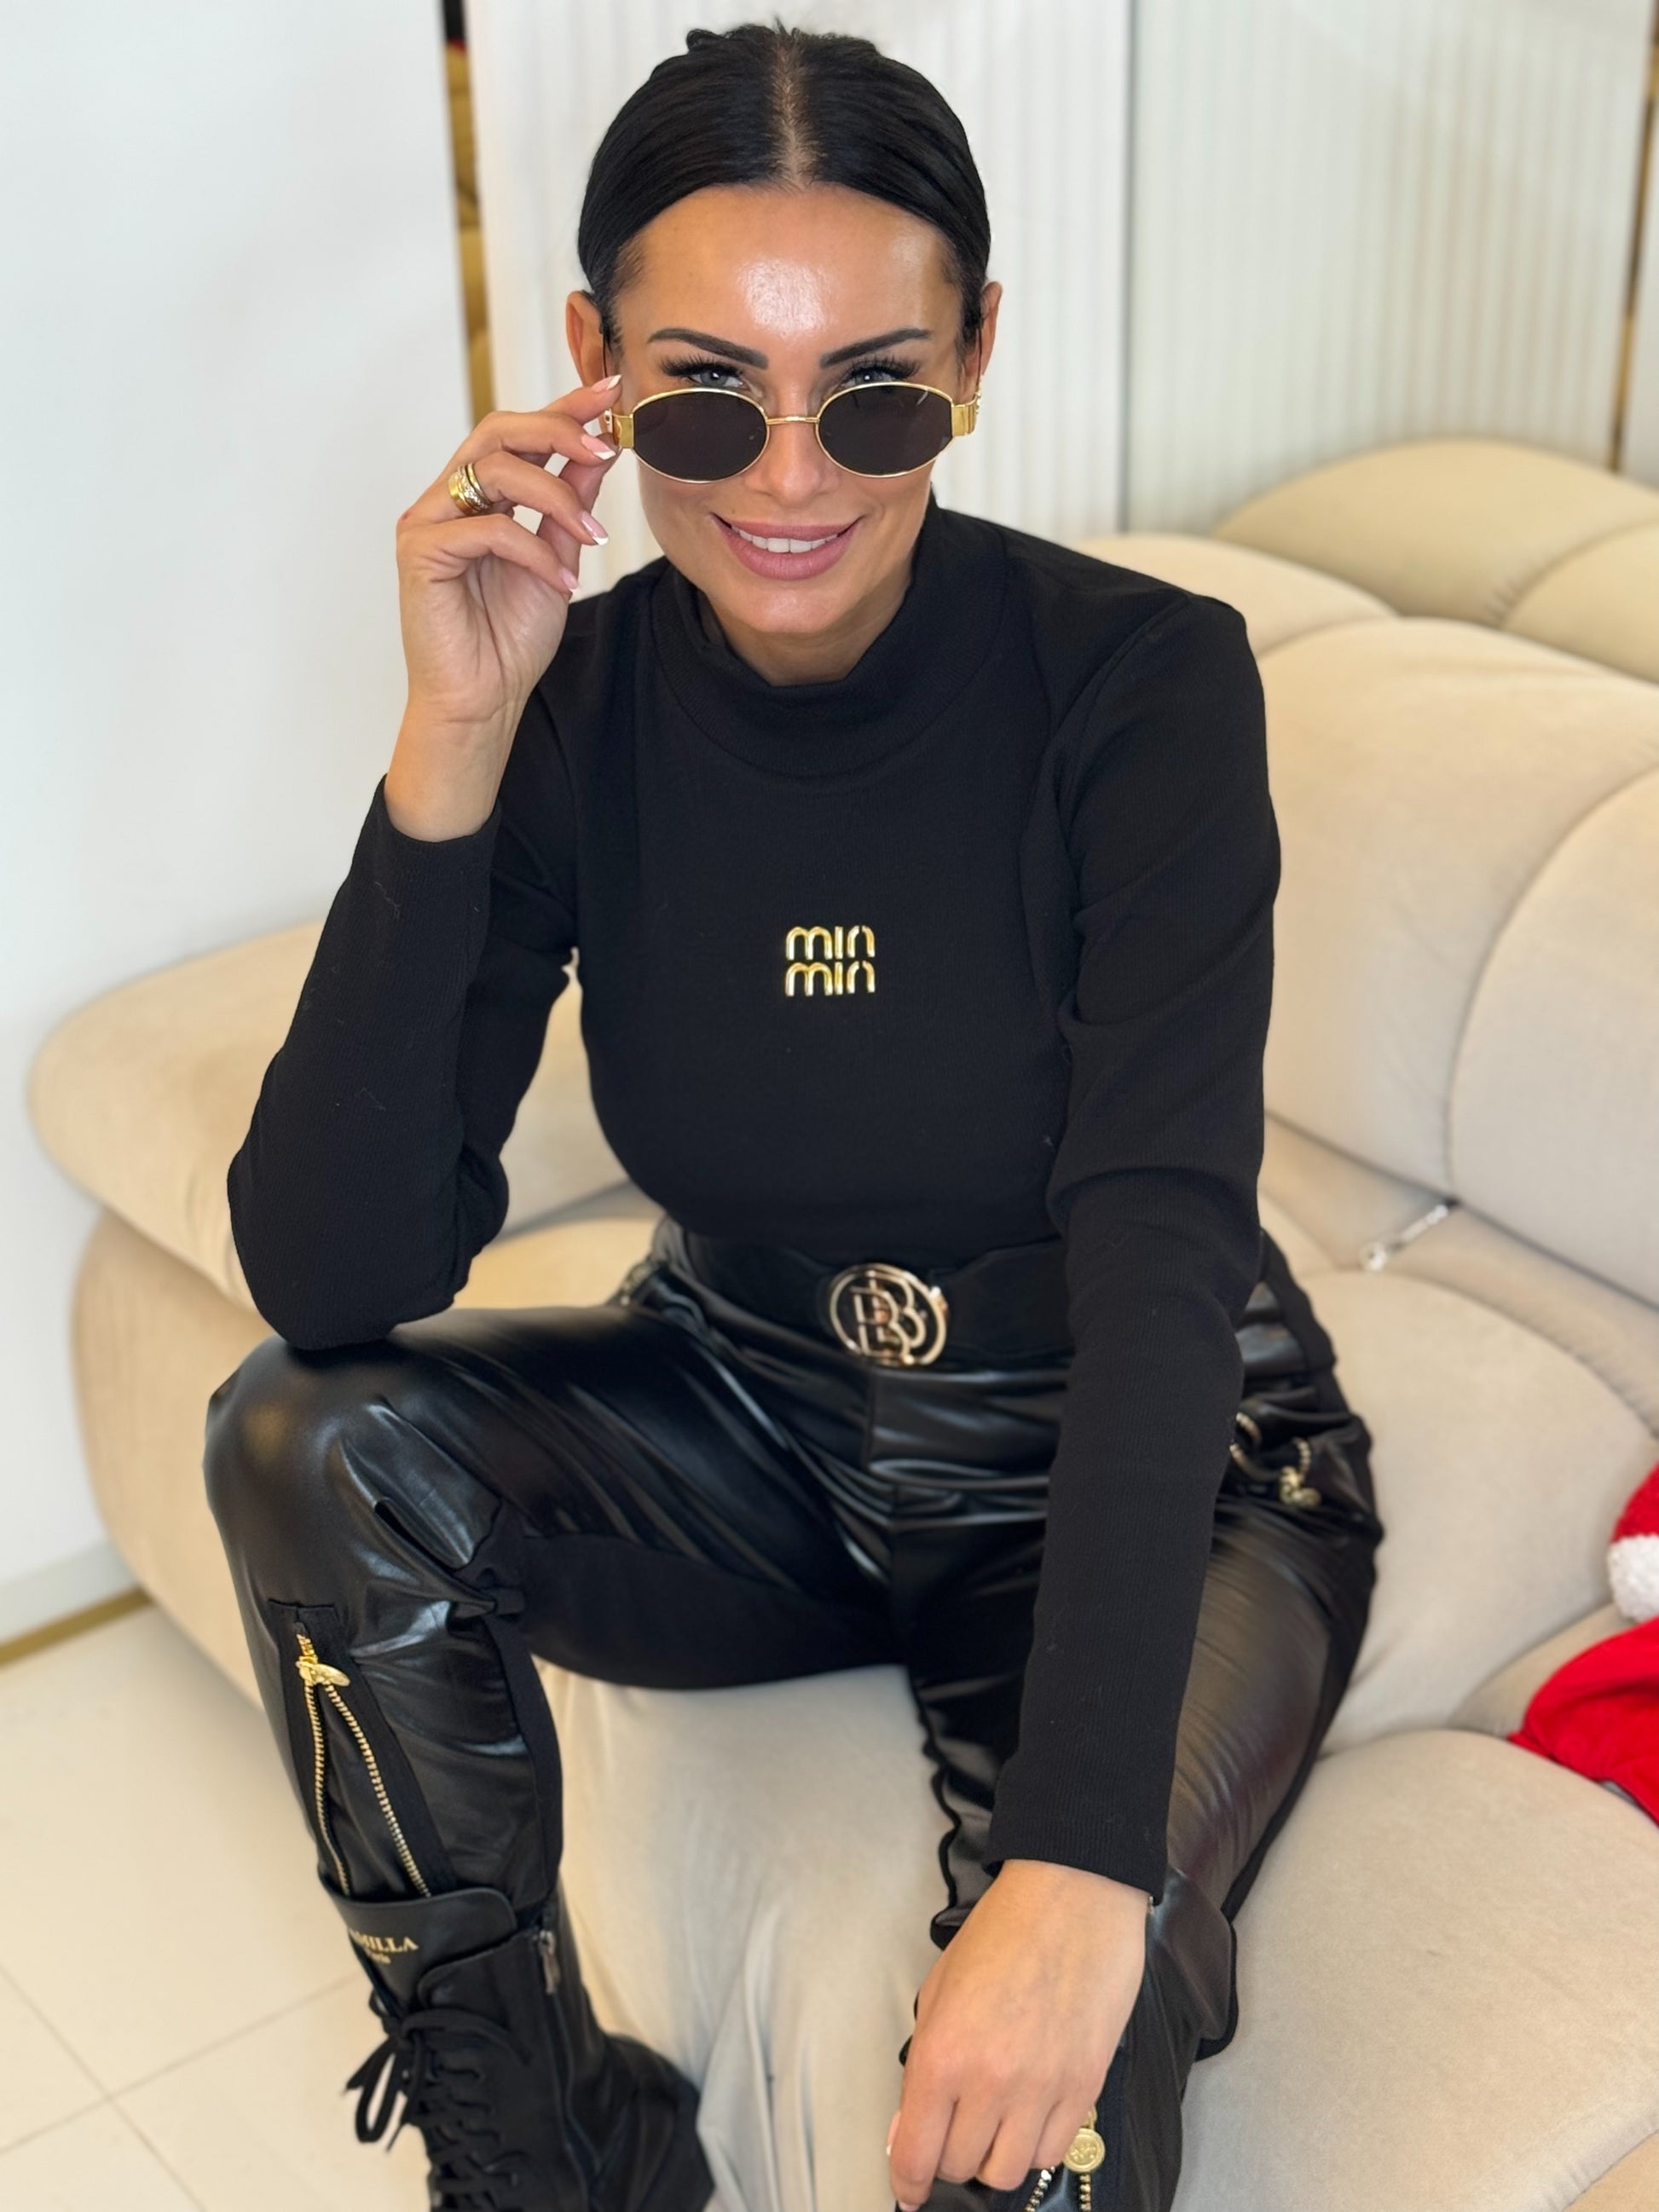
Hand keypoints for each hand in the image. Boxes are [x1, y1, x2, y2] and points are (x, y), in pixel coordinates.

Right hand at [384, 374, 622, 839]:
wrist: (482, 701)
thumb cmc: (510, 638)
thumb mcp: (557, 556)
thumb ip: (571, 502)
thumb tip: (603, 448)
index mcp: (479, 493)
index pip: (521, 432)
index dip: (565, 407)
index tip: (611, 392)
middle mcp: (447, 497)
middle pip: (500, 431)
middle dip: (559, 432)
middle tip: (607, 447)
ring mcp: (427, 521)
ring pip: (495, 472)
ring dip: (556, 498)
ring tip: (589, 540)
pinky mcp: (419, 552)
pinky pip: (487, 529)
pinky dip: (533, 550)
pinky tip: (559, 579)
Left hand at [887, 1860, 1147, 2209]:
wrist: (1072, 1896)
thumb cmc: (1003, 1931)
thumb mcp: (938, 1989)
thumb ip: (923, 2062)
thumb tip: (910, 2127)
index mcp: (944, 2053)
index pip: (915, 2153)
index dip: (907, 2181)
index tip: (908, 2189)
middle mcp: (990, 2081)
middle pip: (960, 2167)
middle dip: (947, 2156)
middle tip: (952, 2129)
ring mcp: (1042, 2089)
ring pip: (1007, 2172)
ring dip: (992, 2156)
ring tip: (993, 2123)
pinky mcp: (1084, 2088)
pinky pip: (1052, 2153)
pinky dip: (1034, 2145)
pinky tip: (1029, 2114)